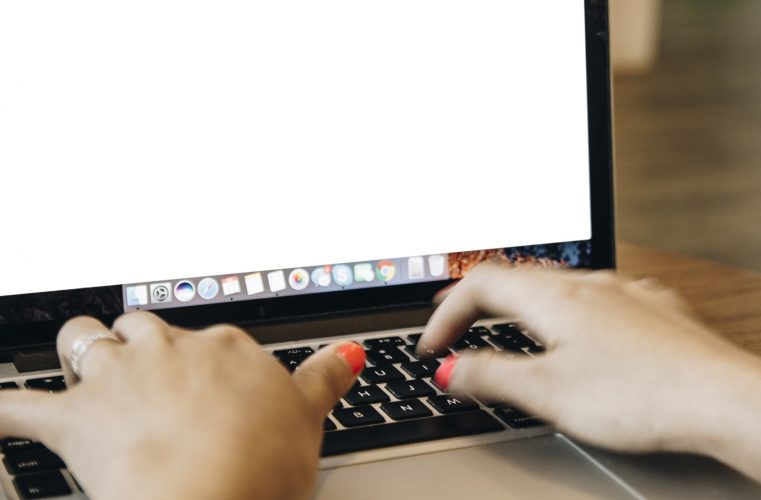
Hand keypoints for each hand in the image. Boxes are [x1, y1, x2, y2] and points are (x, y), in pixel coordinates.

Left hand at [0, 312, 364, 499]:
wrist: (210, 496)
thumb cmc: (260, 464)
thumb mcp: (307, 418)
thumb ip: (325, 379)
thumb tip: (349, 354)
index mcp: (225, 349)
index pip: (210, 337)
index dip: (206, 355)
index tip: (208, 372)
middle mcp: (168, 351)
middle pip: (141, 326)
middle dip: (137, 339)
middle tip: (142, 361)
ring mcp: (119, 380)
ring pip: (83, 340)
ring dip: (78, 347)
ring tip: (81, 357)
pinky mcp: (75, 420)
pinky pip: (19, 408)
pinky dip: (5, 411)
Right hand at [418, 264, 760, 452]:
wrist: (728, 398)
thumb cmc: (643, 394)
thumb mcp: (549, 392)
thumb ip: (493, 376)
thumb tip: (451, 369)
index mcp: (555, 297)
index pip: (480, 285)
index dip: (446, 313)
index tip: (433, 346)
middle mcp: (590, 284)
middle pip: (518, 278)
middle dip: (478, 301)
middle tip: (454, 321)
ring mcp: (627, 294)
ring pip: (559, 286)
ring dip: (523, 305)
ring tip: (509, 324)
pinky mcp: (656, 312)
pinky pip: (599, 299)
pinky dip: (569, 313)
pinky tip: (583, 332)